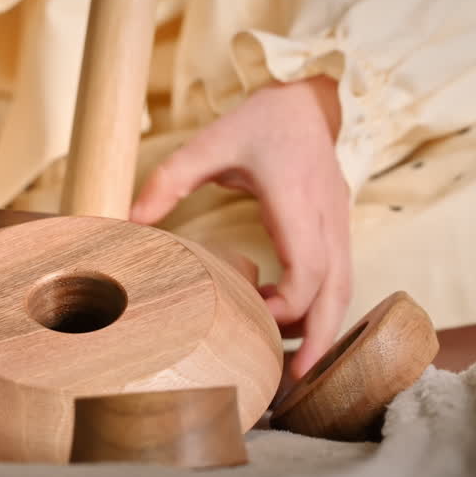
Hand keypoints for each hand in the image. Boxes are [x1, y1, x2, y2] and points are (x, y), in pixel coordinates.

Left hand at [130, 76, 350, 379]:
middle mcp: (328, 215)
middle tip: (294, 378)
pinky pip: (340, 275)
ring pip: (346, 287)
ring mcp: (339, 221)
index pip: (310, 266)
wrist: (308, 98)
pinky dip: (323, 304)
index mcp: (297, 199)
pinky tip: (292, 321)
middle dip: (318, 336)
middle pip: (338, 289)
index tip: (256, 313)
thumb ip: (170, 179)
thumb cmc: (260, 122)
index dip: (288, 302)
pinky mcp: (338, 225)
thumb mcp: (209, 142)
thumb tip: (129, 220)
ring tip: (296, 365)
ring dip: (324, 327)